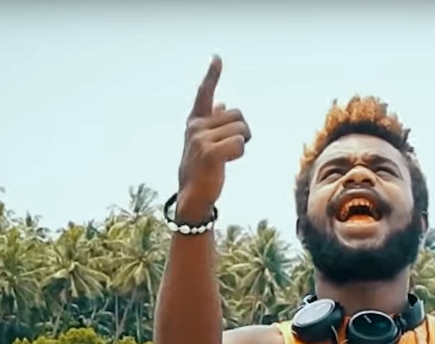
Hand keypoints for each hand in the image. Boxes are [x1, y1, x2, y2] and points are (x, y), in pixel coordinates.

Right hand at [177, 55, 251, 218]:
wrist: (192, 195)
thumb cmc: (201, 168)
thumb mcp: (204, 141)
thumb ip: (213, 121)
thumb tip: (222, 103)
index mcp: (195, 121)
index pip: (204, 93)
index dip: (212, 75)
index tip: (217, 58)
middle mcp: (196, 126)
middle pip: (237, 115)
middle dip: (242, 131)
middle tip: (230, 148)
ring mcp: (201, 139)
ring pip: (241, 129)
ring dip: (242, 143)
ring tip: (227, 156)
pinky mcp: (210, 153)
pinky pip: (239, 143)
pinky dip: (239, 153)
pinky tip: (226, 162)